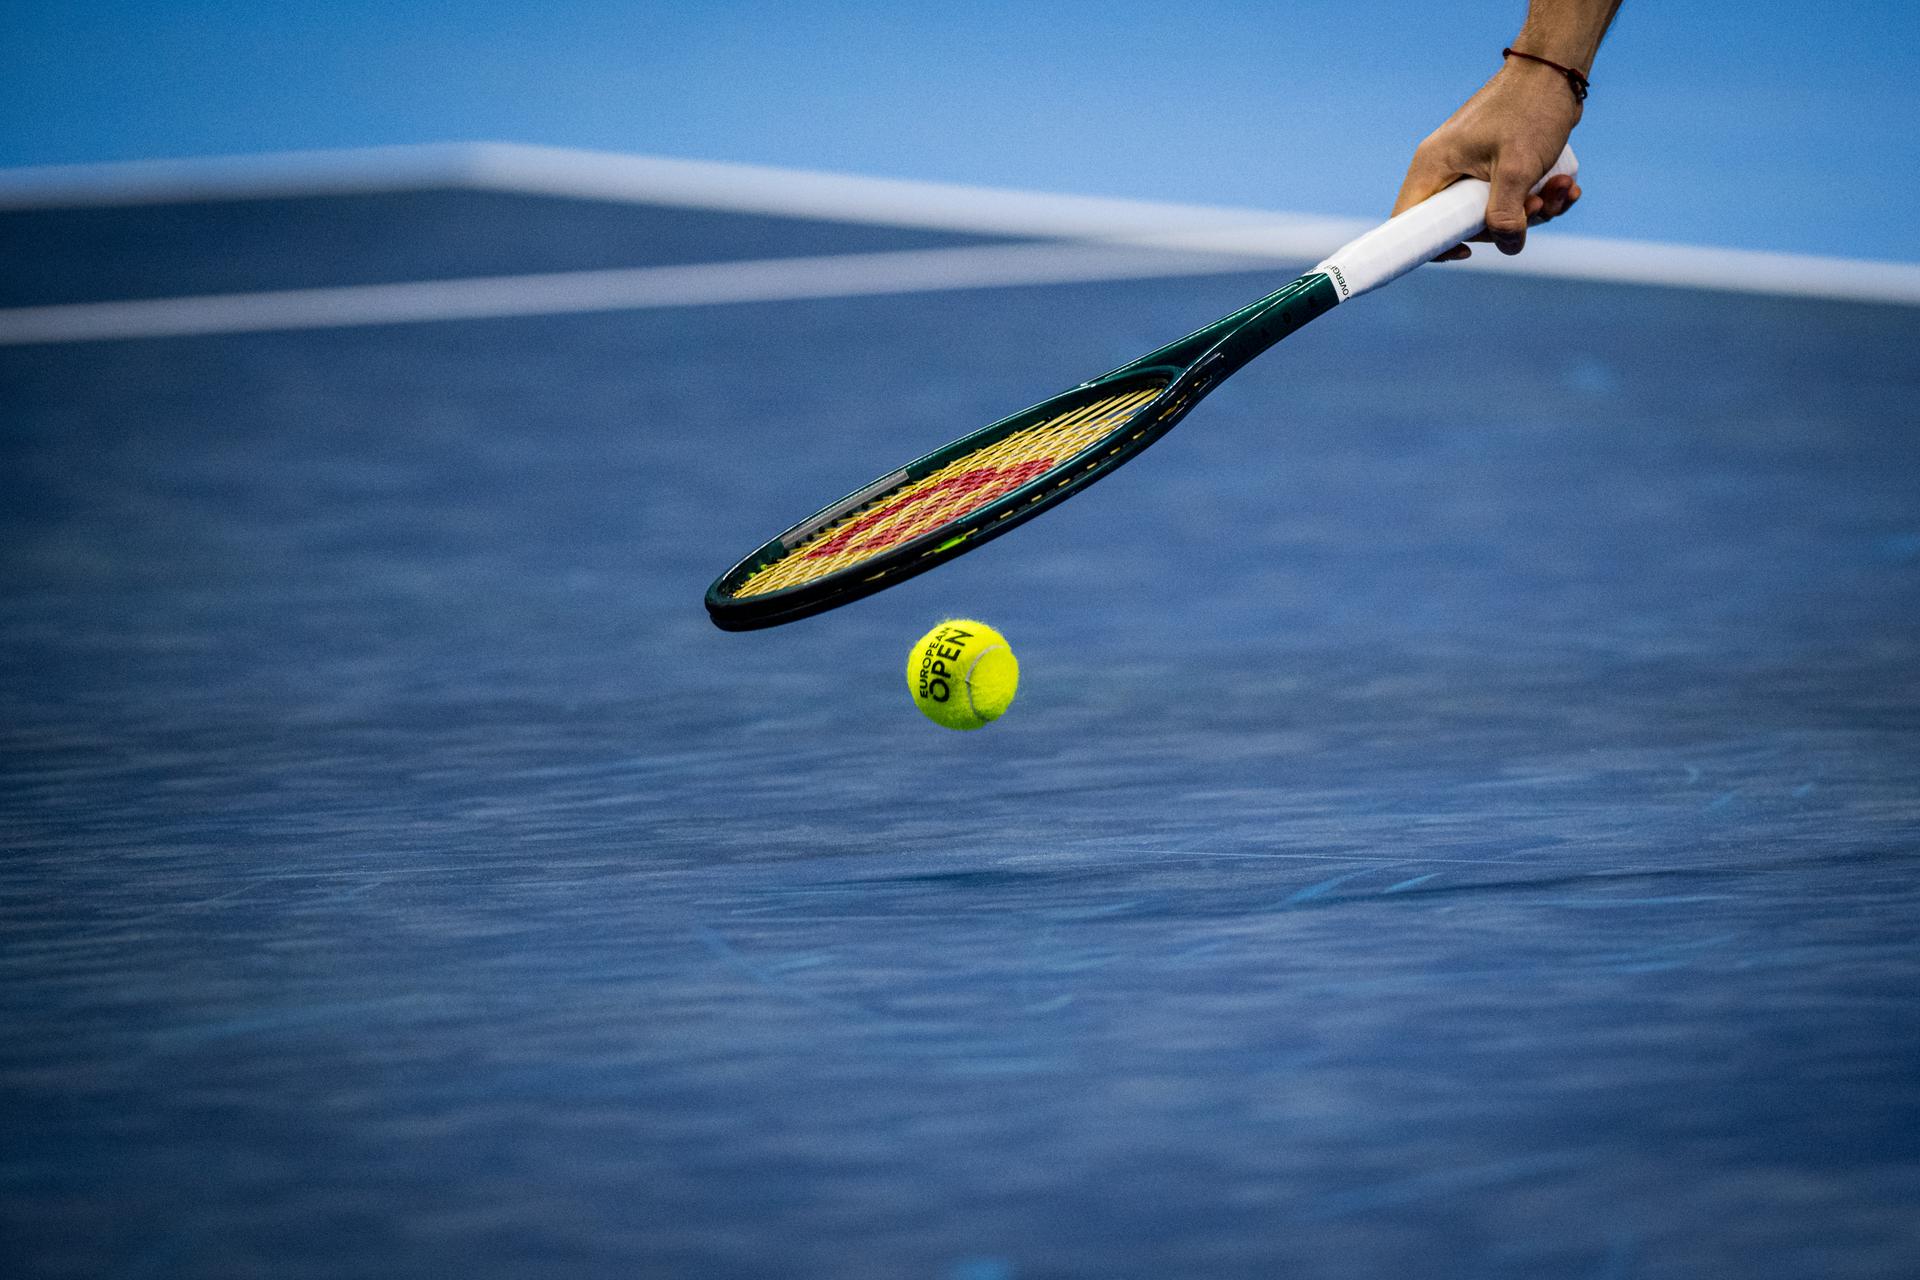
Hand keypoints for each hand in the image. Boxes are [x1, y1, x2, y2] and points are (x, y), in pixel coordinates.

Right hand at [1394, 56, 1584, 259]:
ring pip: (1492, 211)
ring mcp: (1471, 166)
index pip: (1410, 221)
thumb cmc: (1530, 108)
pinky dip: (1539, 197)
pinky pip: (1510, 196)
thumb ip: (1506, 214)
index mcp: (1433, 166)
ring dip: (1533, 210)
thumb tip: (1508, 247)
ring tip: (1563, 188)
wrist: (1556, 70)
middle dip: (1507, 222)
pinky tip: (1567, 186)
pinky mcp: (1495, 164)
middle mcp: (1446, 168)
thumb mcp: (1517, 167)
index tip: (1468, 252)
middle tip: (1538, 206)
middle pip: (1461, 222)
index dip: (1431, 245)